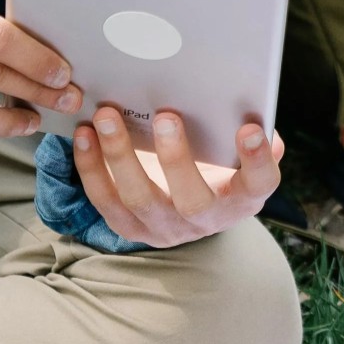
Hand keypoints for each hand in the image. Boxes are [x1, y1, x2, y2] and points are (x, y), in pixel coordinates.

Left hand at [72, 108, 283, 248]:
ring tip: (106, 117)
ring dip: (120, 156)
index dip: (257, 161)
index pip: (259, 184)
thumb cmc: (217, 166)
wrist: (188, 206)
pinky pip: (105, 200)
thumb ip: (254, 136)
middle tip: (166, 115)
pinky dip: (90, 166)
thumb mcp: (238, 154)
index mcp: (241, 198)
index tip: (250, 129)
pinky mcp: (129, 226)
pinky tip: (84, 134)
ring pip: (139, 199)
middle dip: (177, 158)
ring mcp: (164, 228)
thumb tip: (257, 117)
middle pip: (192, 200)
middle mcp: (205, 220)